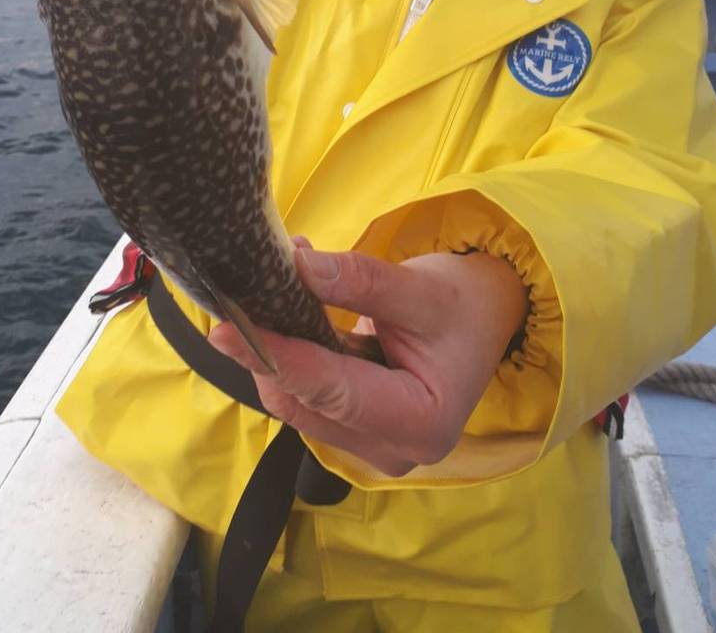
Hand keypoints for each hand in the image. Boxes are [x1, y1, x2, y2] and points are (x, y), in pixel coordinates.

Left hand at [208, 246, 527, 476]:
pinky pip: (308, 398)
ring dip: (277, 352)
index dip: (276, 356)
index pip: (331, 389)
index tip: (227, 328)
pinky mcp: (357, 433)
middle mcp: (394, 451)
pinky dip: (293, 358)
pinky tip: (286, 316)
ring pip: (299, 403)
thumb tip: (299, 265)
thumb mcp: (420, 287)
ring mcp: (373, 448)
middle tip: (242, 295)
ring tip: (269, 293)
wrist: (488, 316)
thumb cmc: (464, 302)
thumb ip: (360, 280)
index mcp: (420, 422)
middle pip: (306, 404)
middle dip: (270, 351)